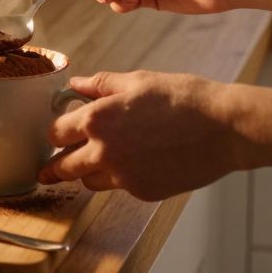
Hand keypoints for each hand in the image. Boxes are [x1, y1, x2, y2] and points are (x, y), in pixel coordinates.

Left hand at [37, 70, 247, 200]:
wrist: (223, 128)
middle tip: (48, 170)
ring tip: (94, 163)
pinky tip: (136, 163)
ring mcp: (123, 176)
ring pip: (89, 180)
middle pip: (64, 167)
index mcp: (97, 119)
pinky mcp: (142, 191)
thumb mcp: (139, 81)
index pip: (56, 133)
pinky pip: (119, 187)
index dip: (56, 132)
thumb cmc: (184, 98)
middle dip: (55, 166)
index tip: (57, 134)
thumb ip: (100, 84)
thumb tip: (75, 84)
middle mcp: (104, 151)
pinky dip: (121, 177)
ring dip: (87, 172)